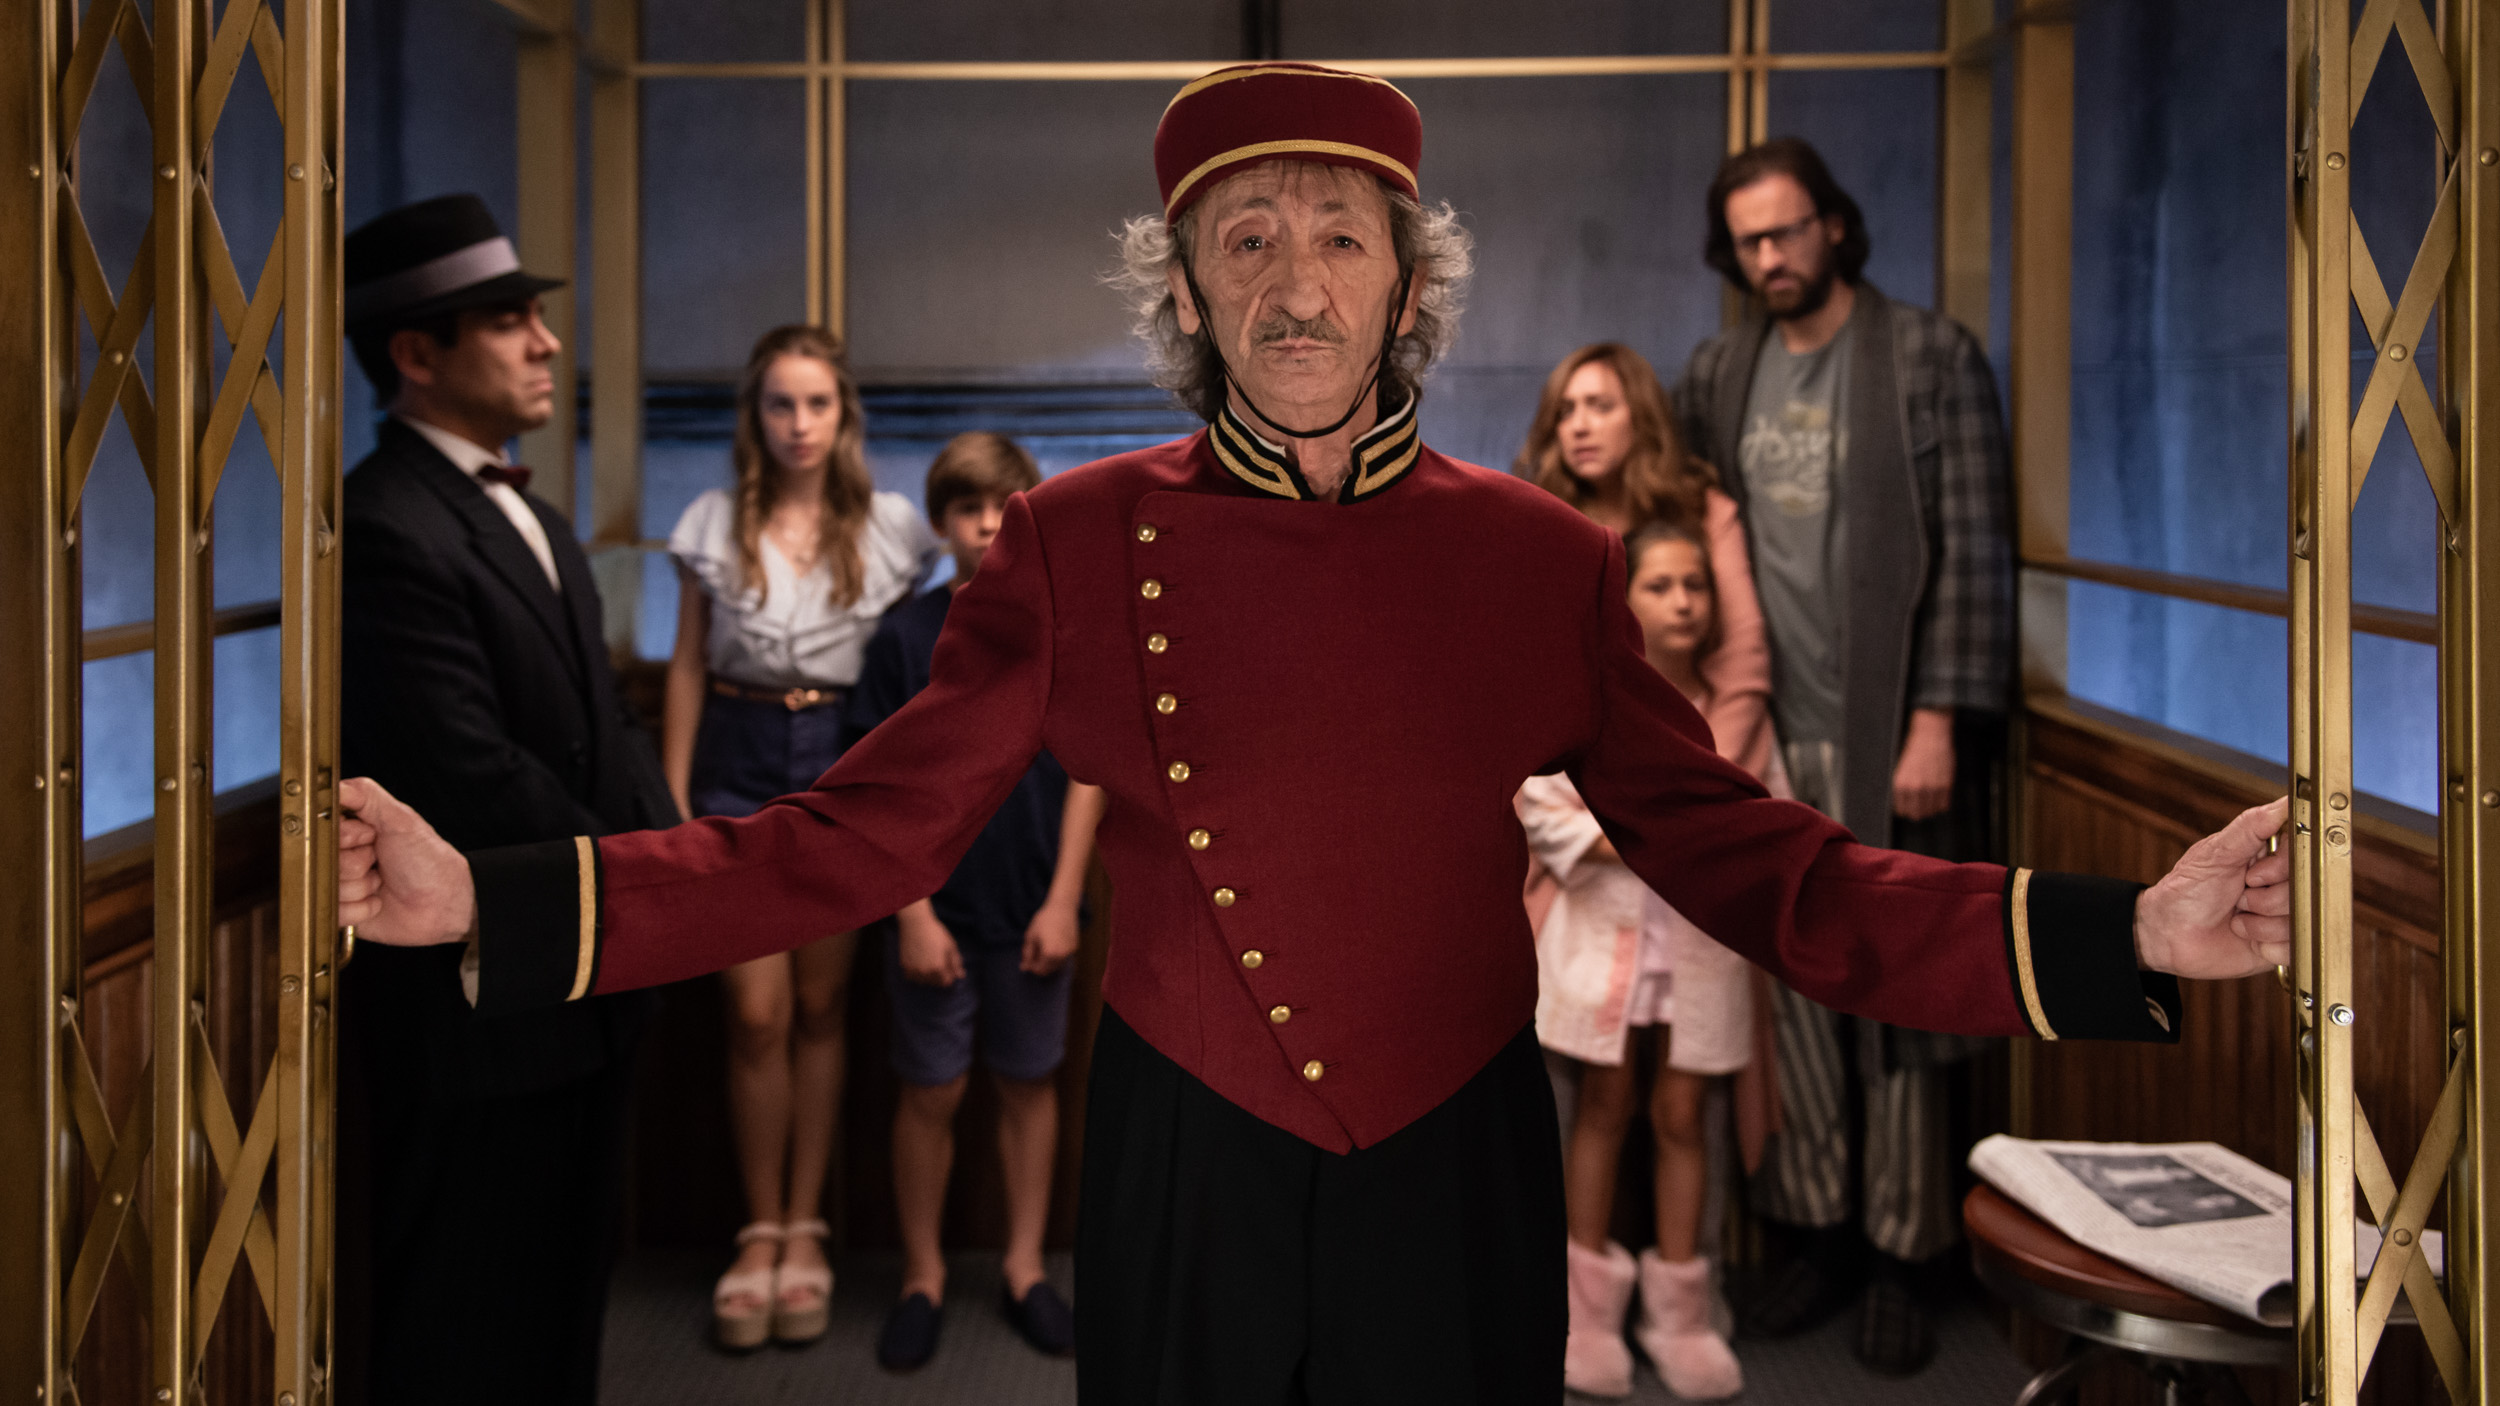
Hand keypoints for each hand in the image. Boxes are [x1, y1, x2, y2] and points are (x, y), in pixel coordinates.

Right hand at [338, 777, 475, 945]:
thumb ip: (367, 796)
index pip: (322, 827)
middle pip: (322, 858)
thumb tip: (336, 785)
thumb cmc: (429, 860)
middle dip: (356, 862)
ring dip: (361, 886)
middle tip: (379, 860)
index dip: (347, 835)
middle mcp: (343, 854)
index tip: (370, 836)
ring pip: (328, 885)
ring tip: (382, 881)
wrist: (444, 904)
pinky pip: (335, 911)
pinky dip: (360, 909)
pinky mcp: (343, 911)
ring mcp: (341, 883)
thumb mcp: (401, 820)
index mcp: (354, 829)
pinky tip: (378, 901)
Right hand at [897, 909, 964, 986]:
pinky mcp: (904, 966)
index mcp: (939, 968)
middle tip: (938, 960)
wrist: (915, 923)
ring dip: (927, 976)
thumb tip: (961, 976)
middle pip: (935, 983)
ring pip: (923, 981)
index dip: (949, 975)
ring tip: (929, 960)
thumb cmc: (936, 932)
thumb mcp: (951, 946)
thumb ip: (956, 963)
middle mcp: (925, 972)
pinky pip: (912, 977)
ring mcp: (913, 970)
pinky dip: (916, 973)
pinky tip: (919, 962)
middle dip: (939, 975)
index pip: (946, 982)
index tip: (948, 966)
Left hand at [1022, 899, 1081, 975]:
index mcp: (1049, 954)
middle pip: (1049, 970)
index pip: (1039, 970)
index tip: (1026, 961)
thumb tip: (1024, 968)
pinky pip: (1064, 957)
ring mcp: (1069, 952)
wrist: (1062, 907)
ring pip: (1057, 965)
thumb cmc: (1044, 920)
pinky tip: (1052, 945)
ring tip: (1042, 949)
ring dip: (1049, 962)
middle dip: (1040, 966)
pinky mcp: (1074, 947)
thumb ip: (1027, 954)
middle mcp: (1061, 956)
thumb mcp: (1031, 936)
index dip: (1031, 967)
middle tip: (1033, 955)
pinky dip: (1057, 956)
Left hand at [1892, 708, 1955, 820]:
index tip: (1909, 809)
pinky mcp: (1945, 785)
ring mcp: (1931, 788)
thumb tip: (1906, 804)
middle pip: (1916, 814)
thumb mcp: (1902, 770)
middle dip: (1918, 812)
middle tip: (1920, 808)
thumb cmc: (1915, 750)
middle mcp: (1915, 789)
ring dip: (1930, 809)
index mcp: (1901, 785)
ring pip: (1931, 811)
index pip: (1902, 810)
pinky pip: (1944, 805)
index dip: (1906, 810)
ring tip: (1930, 801)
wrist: (1931, 736)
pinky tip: (1939, 797)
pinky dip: (1942, 804)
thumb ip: (1903, 788)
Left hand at [2133, 798, 2291, 978]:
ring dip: (2261, 923)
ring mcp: (2284, 915)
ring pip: (2301, 919)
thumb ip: (2250, 827)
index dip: (2279, 868)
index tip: (2252, 875)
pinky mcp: (2282, 945)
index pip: (2303, 855)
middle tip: (2239, 897)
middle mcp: (2282, 885)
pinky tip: (2245, 936)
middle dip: (2265, 899)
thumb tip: (2284, 803)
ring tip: (2238, 917)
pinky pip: (2293, 948)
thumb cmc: (2186, 890)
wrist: (2167, 936)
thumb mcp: (2215, 853)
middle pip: (2305, 890)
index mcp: (2270, 857)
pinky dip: (2265, 944)